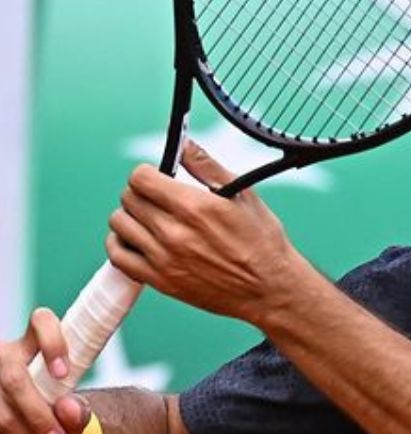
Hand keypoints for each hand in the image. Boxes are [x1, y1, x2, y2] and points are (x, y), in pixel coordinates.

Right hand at [0, 309, 90, 433]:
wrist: (28, 424)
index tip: (65, 373)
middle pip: (14, 378)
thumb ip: (76, 410)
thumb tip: (66, 410)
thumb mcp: (69, 408)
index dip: (52, 342)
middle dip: (39, 415)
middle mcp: (1, 356)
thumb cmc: (51, 408)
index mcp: (28, 343)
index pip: (41, 322)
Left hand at [106, 141, 304, 324]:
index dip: (148, 173)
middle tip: (158, 198)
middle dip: (140, 192)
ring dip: (130, 216)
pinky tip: (138, 240)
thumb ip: (206, 166)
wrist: (268, 289)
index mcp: (194, 207)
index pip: (141, 178)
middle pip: (129, 198)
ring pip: (120, 224)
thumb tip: (183, 144)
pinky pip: (119, 257)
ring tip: (149, 219)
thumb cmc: (261, 241)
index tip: (158, 178)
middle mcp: (174, 232)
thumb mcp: (242, 195)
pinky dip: (121, 244)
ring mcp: (164, 259)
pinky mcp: (160, 281)